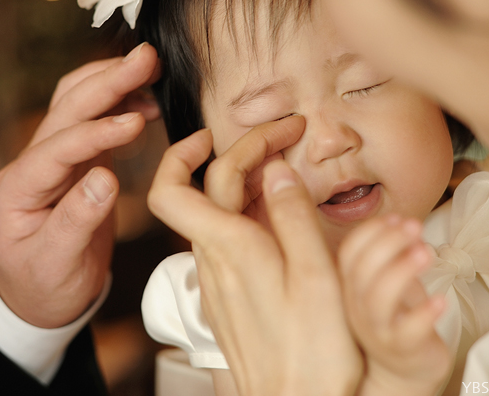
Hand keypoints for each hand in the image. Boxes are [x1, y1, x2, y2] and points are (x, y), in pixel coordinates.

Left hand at [0, 42, 159, 327]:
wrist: (37, 298)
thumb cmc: (44, 286)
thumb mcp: (57, 264)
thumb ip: (78, 221)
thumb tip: (106, 178)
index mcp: (18, 188)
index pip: (57, 148)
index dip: (96, 133)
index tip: (135, 123)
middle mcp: (32, 164)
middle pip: (66, 110)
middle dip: (106, 82)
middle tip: (146, 58)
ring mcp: (53, 158)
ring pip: (76, 104)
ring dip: (111, 81)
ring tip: (150, 66)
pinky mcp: (76, 161)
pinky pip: (94, 121)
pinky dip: (120, 103)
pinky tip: (147, 99)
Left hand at [148, 118, 362, 395]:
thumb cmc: (310, 355)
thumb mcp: (316, 277)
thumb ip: (294, 218)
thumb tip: (277, 171)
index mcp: (229, 248)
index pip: (172, 190)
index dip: (180, 152)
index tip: (215, 132)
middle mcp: (215, 261)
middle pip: (210, 188)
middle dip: (245, 150)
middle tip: (287, 135)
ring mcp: (220, 279)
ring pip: (220, 211)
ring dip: (248, 178)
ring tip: (288, 166)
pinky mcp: (232, 295)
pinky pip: (232, 237)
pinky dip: (252, 210)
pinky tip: (283, 212)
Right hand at [338, 216, 449, 395]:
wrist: (403, 370)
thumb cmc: (397, 318)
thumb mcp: (389, 282)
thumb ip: (393, 256)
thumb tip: (406, 225)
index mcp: (350, 286)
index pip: (349, 252)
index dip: (371, 231)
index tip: (397, 218)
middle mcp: (357, 307)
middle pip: (362, 270)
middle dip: (388, 242)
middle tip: (415, 226)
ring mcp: (377, 330)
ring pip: (379, 298)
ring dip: (402, 270)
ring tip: (427, 253)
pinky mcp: (402, 349)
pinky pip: (408, 331)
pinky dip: (424, 313)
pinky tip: (441, 299)